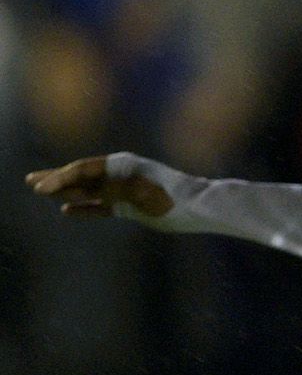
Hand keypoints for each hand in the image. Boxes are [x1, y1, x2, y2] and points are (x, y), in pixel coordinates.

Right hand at [25, 156, 171, 218]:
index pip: (83, 169)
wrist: (197, 206)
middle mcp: (120, 175)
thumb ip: (107, 189)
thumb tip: (82, 190)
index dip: (60, 177)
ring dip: (65, 192)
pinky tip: (66, 210)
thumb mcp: (137, 191)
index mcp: (121, 165)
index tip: (41, 188)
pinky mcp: (130, 207)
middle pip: (81, 176)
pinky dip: (84, 208)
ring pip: (88, 191)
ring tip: (41, 192)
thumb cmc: (169, 195)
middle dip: (55, 179)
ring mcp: (123, 191)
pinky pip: (100, 207)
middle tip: (30, 181)